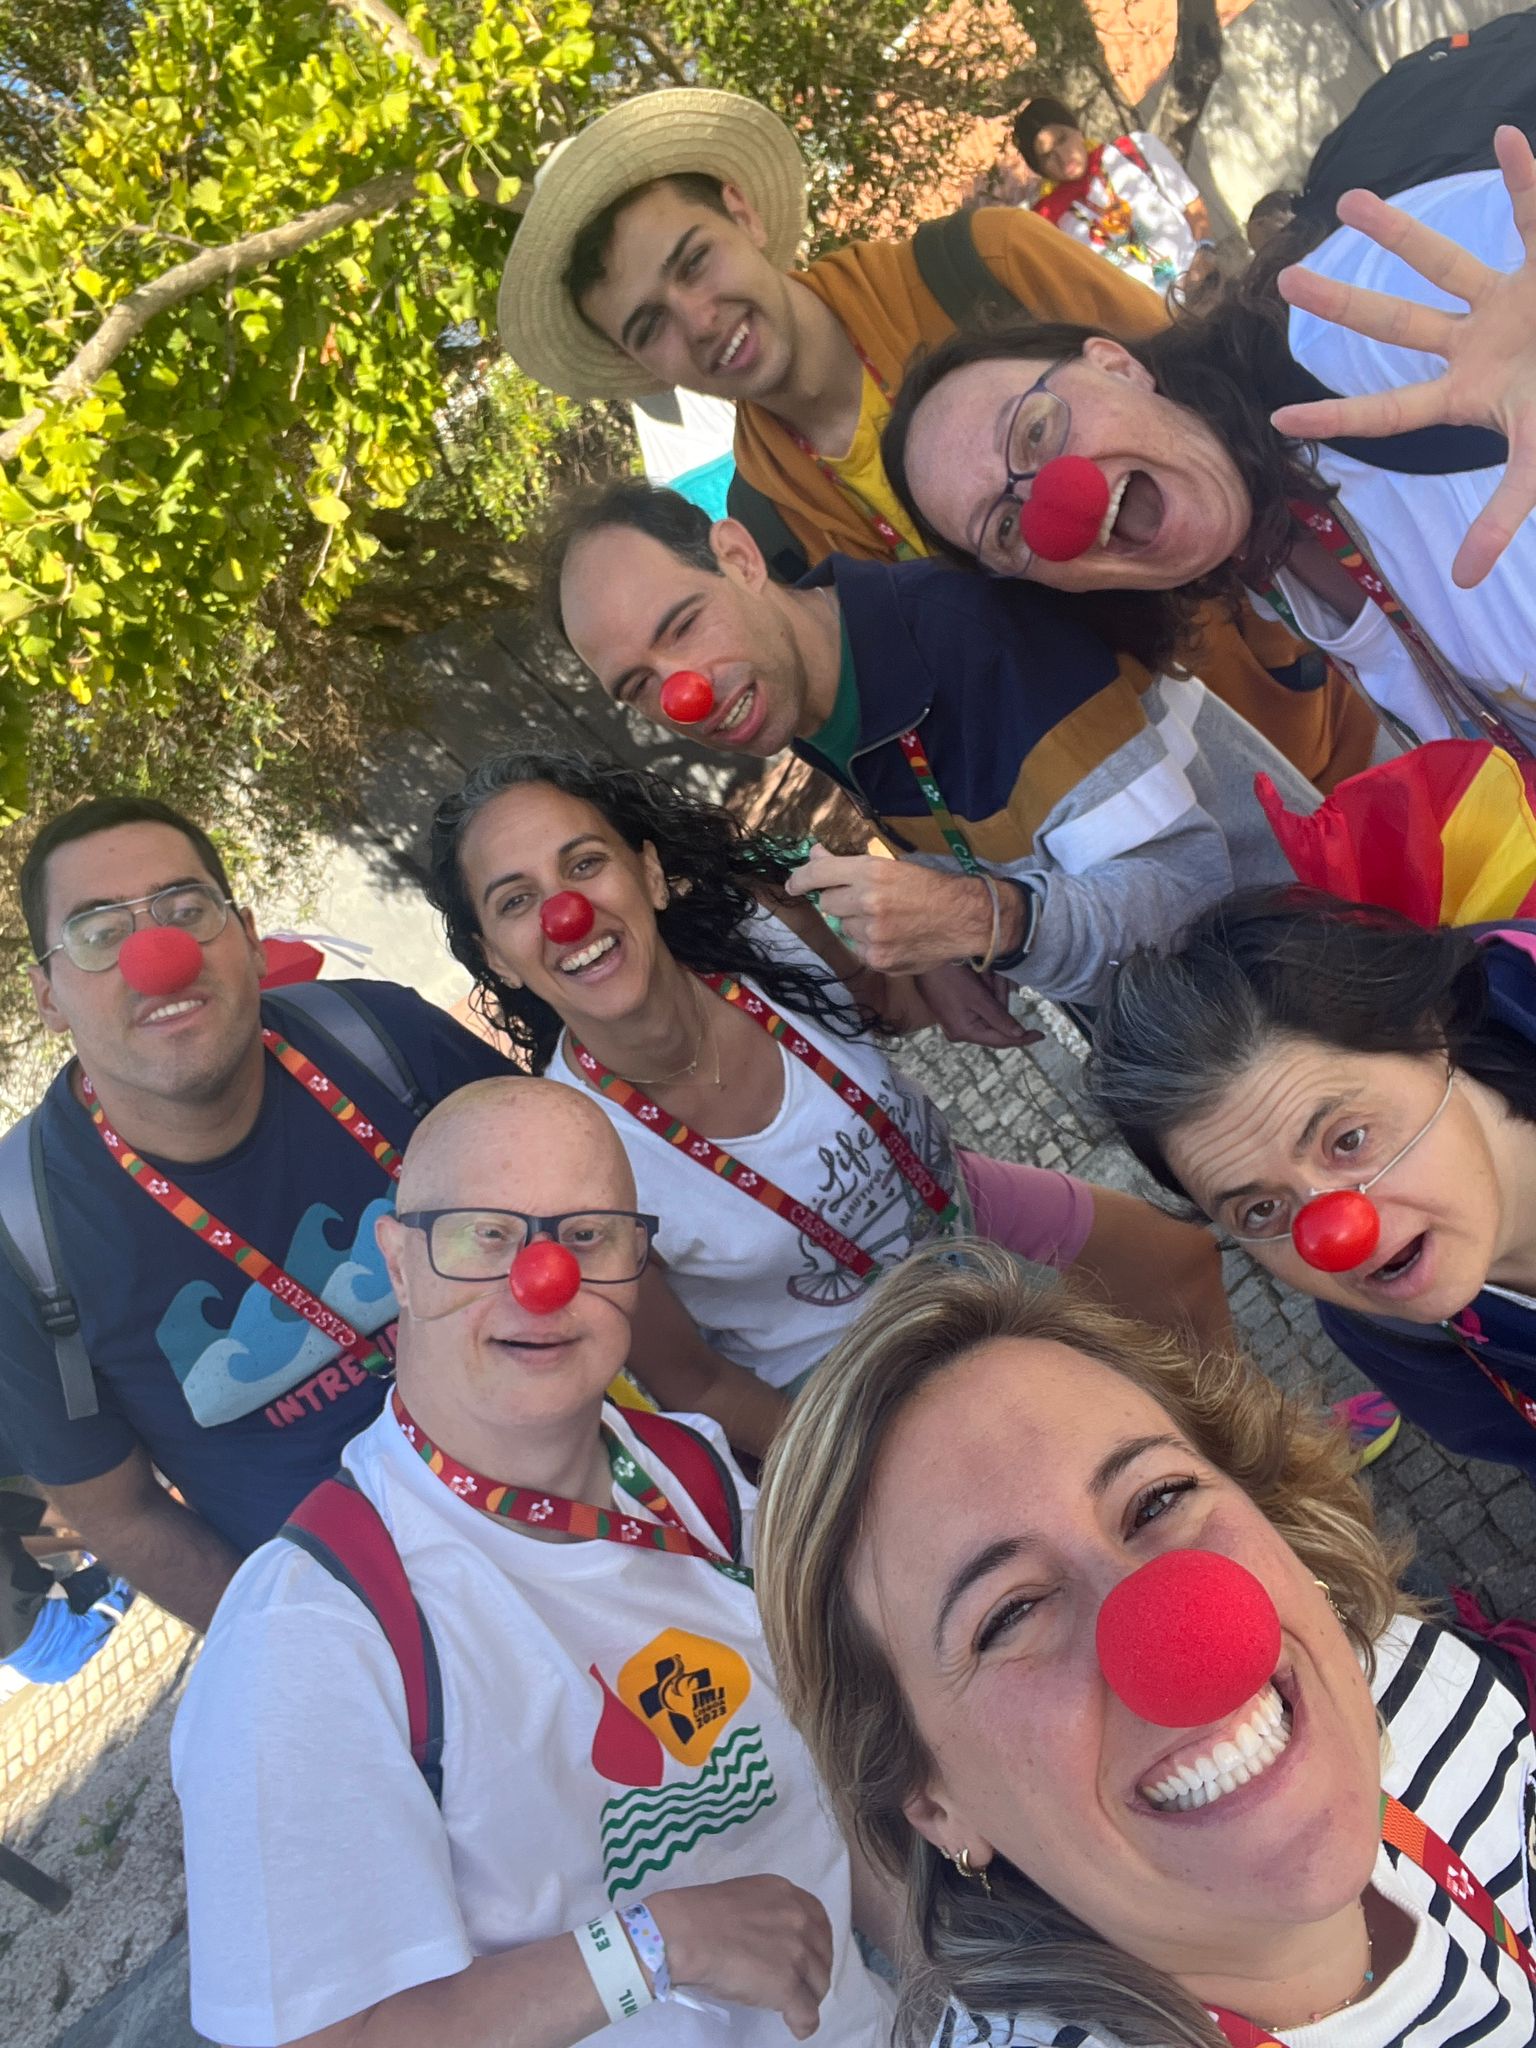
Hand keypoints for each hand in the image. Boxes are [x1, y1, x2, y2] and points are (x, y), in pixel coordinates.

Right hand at [647, 1875, 833, 2038]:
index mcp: (787, 1894)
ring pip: (819, 1985)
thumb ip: (768, 1914)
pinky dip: (803, 2024)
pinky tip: (795, 2027)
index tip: (806, 1958)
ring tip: (793, 2007)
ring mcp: (796, 1953)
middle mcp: (798, 1920)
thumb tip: (770, 1941)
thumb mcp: (746, 1898)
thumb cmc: (701, 1915)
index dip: (815, 1945)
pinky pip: (808, 2013)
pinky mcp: (786, 1985)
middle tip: (799, 1985)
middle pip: (823, 1955)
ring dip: (808, 1997)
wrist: (686, 1933)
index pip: (819, 1922)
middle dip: (814, 1972)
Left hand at [784, 845, 998, 973]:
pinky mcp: (879, 957)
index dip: (800, 878)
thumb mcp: (891, 866)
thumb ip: (849, 866)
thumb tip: (815, 856)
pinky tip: (894, 936)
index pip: (819, 874)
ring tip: (888, 919)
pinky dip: (870, 943)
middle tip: (865, 900)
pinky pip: (859, 948)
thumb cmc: (930, 887)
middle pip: (828, 903)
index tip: (792, 884)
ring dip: (857, 923)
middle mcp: (868, 902)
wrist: (965, 918)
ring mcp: (872, 933)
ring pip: (844, 927)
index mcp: (871, 872)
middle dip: (840, 900)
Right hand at [914, 963, 1040, 1047]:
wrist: (922, 958)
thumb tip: (1018, 1035)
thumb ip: (1000, 1018)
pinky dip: (983, 990)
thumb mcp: (978, 998)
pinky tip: (978, 975)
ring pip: (988, 1010)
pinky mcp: (953, 1010)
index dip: (1022, 1038)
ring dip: (991, 989)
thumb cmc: (948, 977)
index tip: (1041, 1035)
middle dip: (999, 997)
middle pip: (995, 1021)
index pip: (1001, 1040)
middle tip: (994, 976)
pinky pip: (978, 1004)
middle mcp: (960, 1031)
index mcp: (966, 1032)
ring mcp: (955, 1021)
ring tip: (982, 972)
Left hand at [1270, 124, 1535, 587]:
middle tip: (1282, 280)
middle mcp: (1477, 343)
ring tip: (1347, 202)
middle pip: (1395, 323)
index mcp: (1468, 395)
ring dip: (1399, 233)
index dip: (1336, 414)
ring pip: (1444, 261)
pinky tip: (1509, 137)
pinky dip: (1527, 177)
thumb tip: (1460, 582)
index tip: (1277, 416)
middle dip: (1342, 305)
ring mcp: (1510, 301)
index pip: (1387, 410)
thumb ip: (1503, 518)